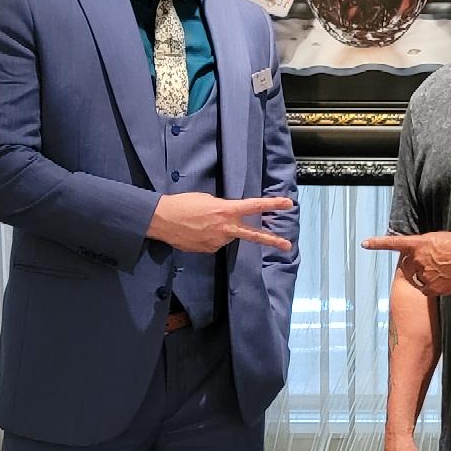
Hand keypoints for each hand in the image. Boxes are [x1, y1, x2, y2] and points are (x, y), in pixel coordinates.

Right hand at [149, 193, 293, 252]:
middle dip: (272, 240)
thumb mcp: (206, 199)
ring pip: (228, 236)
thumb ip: (222, 209)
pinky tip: (197, 232)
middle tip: (288, 245)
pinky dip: (210, 237)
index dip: (273, 204)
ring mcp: (217, 241)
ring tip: (202, 223)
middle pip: (253, 235)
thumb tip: (227, 218)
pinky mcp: (209, 250)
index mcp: (226, 210)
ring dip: (221, 230)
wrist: (161, 219)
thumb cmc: (182, 204)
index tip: (288, 204)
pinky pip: (216, 243)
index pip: (254, 206)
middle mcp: (225, 228)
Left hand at [362, 231, 450, 295]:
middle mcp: (419, 260)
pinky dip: (434, 286)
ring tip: (445, 269)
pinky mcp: (433, 289)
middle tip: (437, 261)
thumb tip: (419, 253)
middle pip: (409, 264)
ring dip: (426, 275)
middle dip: (417, 264)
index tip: (365, 244)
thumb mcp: (441, 239)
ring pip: (418, 278)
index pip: (394, 243)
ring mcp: (425, 276)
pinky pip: (427, 289)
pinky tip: (447, 279)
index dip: (378, 243)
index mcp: (421, 244)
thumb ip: (425, 246)